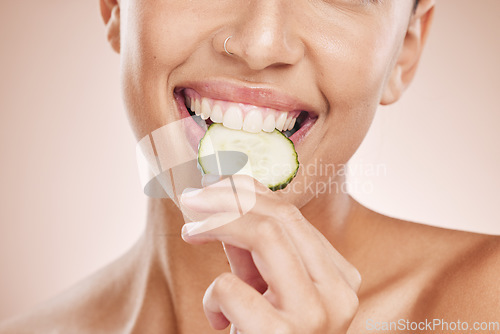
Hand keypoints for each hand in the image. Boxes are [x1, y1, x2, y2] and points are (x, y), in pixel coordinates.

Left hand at [180, 175, 360, 333]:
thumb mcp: (267, 291)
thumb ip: (253, 250)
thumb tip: (222, 199)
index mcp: (339, 279)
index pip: (293, 217)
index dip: (249, 193)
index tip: (215, 185)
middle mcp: (338, 294)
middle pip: (280, 219)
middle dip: (228, 199)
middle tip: (192, 198)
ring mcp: (316, 315)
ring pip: (266, 234)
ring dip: (218, 222)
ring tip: (190, 229)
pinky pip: (232, 289)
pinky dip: (214, 297)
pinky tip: (217, 321)